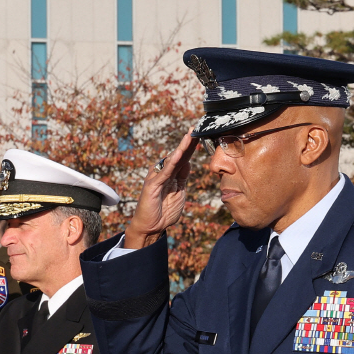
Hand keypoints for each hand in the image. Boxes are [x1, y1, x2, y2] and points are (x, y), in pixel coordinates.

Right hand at [124, 133, 197, 248]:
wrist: (151, 227)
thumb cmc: (164, 211)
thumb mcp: (179, 192)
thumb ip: (183, 178)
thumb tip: (188, 162)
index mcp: (171, 174)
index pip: (184, 158)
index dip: (192, 147)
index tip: (201, 135)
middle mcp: (163, 172)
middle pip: (179, 155)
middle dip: (188, 142)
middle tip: (197, 127)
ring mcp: (157, 177)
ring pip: (173, 159)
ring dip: (182, 147)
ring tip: (190, 134)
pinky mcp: (153, 184)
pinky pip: (165, 171)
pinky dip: (173, 162)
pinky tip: (180, 153)